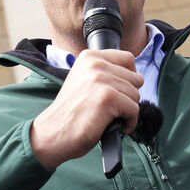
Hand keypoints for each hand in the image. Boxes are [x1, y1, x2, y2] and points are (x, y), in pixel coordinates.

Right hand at [29, 49, 141, 169]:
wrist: (53, 132)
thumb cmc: (69, 112)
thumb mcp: (84, 80)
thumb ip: (105, 73)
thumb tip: (137, 76)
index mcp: (90, 56)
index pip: (128, 59)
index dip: (129, 77)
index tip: (121, 90)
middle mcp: (96, 64)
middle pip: (135, 78)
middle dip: (128, 96)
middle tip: (112, 108)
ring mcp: (102, 80)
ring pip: (136, 95)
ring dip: (127, 111)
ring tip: (110, 118)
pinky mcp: (108, 98)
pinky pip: (134, 110)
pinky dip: (129, 122)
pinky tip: (115, 126)